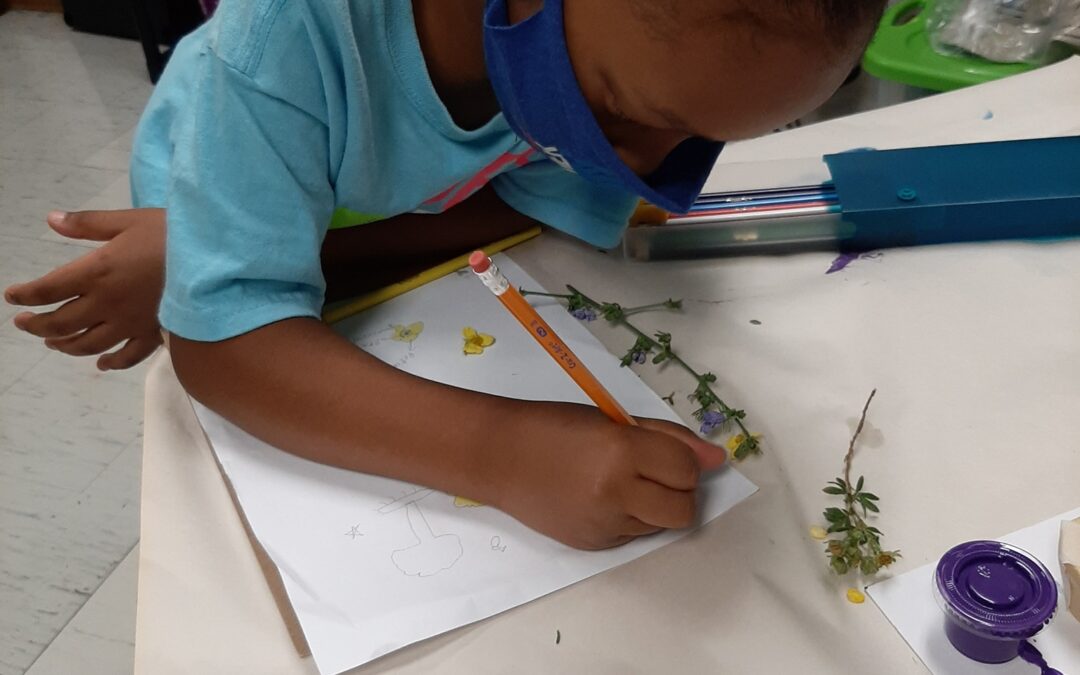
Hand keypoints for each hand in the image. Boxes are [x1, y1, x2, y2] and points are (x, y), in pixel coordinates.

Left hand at [4, 209, 165, 370]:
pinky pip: (127, 356)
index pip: (48, 289)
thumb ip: (88, 223)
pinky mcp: (152, 334)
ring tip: (53, 342)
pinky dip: (111, 363)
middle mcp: (106, 303)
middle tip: (24, 323)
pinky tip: (101, 363)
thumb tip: (52, 220)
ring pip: (87, 344)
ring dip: (64, 345)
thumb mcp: (128, 220)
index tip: (12, 297)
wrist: (212, 262)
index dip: (25, 295)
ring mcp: (129, 324)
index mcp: (96, 272)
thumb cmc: (172, 235)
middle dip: (37, 325)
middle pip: (61, 323)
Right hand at [491, 401, 726, 549]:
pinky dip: (629, 518)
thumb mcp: (612, 421)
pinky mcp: (593, 544)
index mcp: (622, 451)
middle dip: (679, 491)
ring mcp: (604, 524)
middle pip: (684, 509)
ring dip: (655, 505)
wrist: (498, 457)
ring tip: (623, 483)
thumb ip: (668, 439)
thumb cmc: (554, 427)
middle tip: (653, 472)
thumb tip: (718, 459)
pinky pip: (633, 536)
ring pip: (662, 525)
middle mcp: (616, 492)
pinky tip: (601, 498)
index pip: (686, 469)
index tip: (664, 452)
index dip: (684, 461)